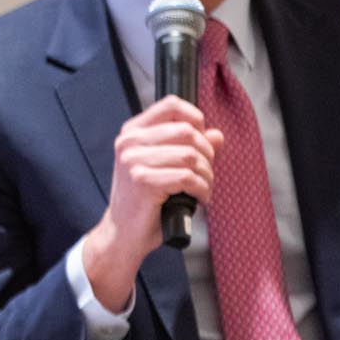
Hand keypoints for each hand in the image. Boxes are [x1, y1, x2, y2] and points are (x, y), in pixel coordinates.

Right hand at [81, 96, 223, 309]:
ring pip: (191, 156)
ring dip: (206, 176)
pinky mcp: (143, 181)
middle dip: (206, 155)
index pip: (172, 105)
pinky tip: (198, 199)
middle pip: (187, 132)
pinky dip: (202, 190)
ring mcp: (133, 161)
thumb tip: (217, 135)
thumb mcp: (165, 168)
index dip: (196, 119)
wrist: (123, 234)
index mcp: (132, 133)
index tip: (202, 142)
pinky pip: (188, 177)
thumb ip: (189, 147)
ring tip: (203, 189)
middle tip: (205, 174)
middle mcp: (129, 143)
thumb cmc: (144, 201)